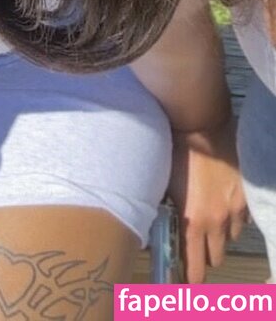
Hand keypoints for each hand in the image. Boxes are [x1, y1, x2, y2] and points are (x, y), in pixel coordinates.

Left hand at [167, 115, 247, 282]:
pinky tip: (224, 204)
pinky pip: (243, 219)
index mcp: (192, 222)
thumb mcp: (165, 187)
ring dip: (221, 234)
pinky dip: (234, 217)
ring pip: (231, 237)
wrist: (200, 126)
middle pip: (216, 256)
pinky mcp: (246, 197)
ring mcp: (235, 210)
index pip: (195, 266)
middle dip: (207, 254)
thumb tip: (165, 227)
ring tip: (211, 218)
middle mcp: (216, 222)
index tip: (189, 285)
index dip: (192, 278)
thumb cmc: (174, 153)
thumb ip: (171, 212)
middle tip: (198, 245)